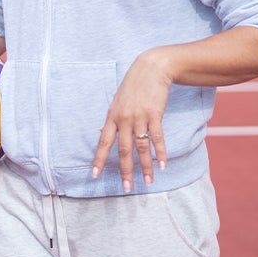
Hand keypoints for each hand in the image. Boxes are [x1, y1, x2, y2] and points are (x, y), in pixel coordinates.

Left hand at [92, 50, 170, 191]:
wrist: (151, 68)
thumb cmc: (133, 86)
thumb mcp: (117, 101)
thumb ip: (110, 119)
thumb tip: (100, 132)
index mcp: (112, 116)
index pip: (103, 142)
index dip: (99, 159)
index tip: (94, 175)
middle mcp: (124, 119)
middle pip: (123, 149)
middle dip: (125, 170)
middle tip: (127, 188)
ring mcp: (139, 117)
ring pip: (141, 147)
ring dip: (145, 166)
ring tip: (148, 182)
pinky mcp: (154, 114)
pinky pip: (157, 137)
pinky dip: (160, 152)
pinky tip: (163, 165)